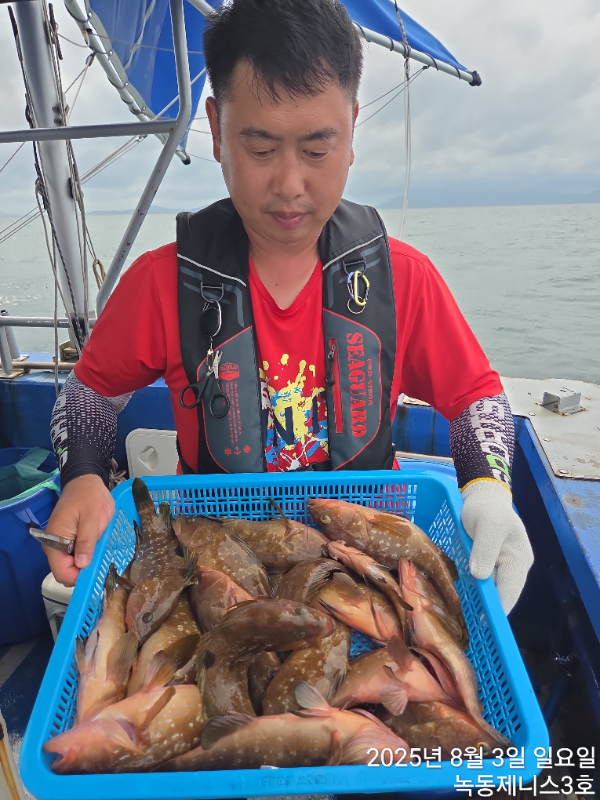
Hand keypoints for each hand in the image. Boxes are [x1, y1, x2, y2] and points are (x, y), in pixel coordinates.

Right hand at [43, 474, 114, 586]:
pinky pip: (74, 556)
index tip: (96, 573)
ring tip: (101, 555)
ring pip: (71, 566)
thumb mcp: (92, 518)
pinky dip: (85, 556)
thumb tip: (82, 565)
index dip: (79, 578)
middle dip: (83, 572)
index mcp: (56, 542)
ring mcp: (59, 544)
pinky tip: (96, 549)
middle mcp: (53, 547)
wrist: (85, 482)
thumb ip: (86, 541)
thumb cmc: (89, 497)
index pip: (62, 573)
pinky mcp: (66, 541)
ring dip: (86, 564)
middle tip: (102, 563)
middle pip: (66, 572)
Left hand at [461, 480, 532, 614]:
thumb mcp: (487, 525)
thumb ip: (485, 549)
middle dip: (489, 609)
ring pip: (494, 590)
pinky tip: (464, 597)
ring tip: (464, 617)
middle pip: (503, 595)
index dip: (497, 611)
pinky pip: (486, 581)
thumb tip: (481, 576)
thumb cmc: (487, 509)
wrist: (484, 496)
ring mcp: (504, 565)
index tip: (483, 626)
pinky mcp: (492, 562)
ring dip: (482, 601)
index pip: (509, 593)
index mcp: (518, 561)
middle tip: (469, 626)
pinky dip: (477, 589)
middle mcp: (515, 567)